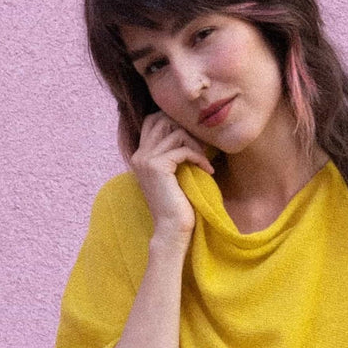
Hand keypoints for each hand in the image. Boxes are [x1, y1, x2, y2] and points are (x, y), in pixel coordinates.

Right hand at [129, 111, 215, 239]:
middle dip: (186, 130)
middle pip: (162, 120)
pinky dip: (199, 157)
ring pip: (176, 133)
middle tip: (201, 148)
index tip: (193, 139)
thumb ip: (173, 152)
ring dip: (196, 146)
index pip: (153, 120)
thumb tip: (189, 130)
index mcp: (140, 155)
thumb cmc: (178, 203)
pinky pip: (183, 150)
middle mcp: (139, 154)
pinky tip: (207, 170)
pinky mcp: (157, 166)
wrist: (172, 228)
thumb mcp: (174, 173)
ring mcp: (145, 159)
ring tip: (205, 162)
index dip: (174, 122)